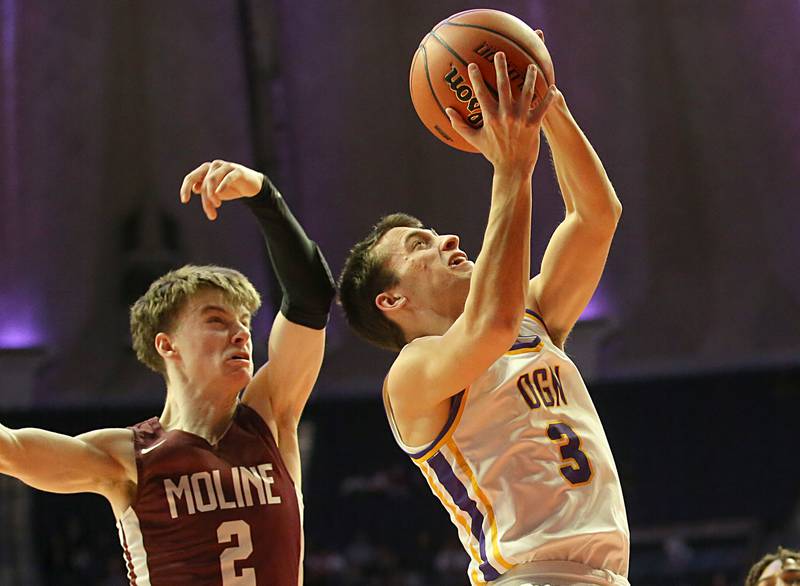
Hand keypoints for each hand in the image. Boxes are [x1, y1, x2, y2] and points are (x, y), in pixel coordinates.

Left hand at [179, 160, 263, 220]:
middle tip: (211, 214)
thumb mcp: (216, 193)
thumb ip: (205, 191)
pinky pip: (227, 177)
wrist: (252, 186)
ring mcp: (226, 166)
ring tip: (217, 206)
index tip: (184, 201)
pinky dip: (222, 185)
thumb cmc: (231, 188)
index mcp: (206, 170)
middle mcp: (214, 166)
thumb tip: (195, 189)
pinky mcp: (237, 170)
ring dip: (212, 195)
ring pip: (212, 180)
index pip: (191, 178)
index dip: (185, 188)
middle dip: (205, 199)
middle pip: (203, 182)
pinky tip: (219, 194)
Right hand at [446, 52, 555, 174]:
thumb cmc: (493, 154)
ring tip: (532, 66)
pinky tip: (553, 87)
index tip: (473, 65)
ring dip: (530, 78)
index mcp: (490, 118)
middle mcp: (506, 116)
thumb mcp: (475, 140)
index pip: (481, 93)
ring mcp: (521, 119)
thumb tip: (448, 111)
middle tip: (500, 53)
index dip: (476, 78)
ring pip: (526, 93)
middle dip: (501, 68)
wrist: (512, 169)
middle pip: (504, 86)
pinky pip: (543, 108)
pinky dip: (548, 98)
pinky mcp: (534, 125)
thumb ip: (460, 125)